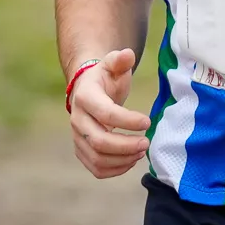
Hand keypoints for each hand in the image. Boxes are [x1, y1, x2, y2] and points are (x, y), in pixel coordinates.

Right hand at [67, 49, 150, 178]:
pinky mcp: (82, 150)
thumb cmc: (105, 78)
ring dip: (123, 160)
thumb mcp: (113, 65)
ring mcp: (77, 137)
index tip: (147, 122)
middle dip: (126, 146)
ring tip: (141, 152)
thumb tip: (128, 55)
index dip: (128, 121)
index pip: (106, 114)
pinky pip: (96, 168)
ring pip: (97, 158)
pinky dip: (115, 170)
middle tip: (146, 143)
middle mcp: (77, 119)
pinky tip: (131, 160)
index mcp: (85, 97)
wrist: (87, 90)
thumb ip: (120, 60)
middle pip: (99, 141)